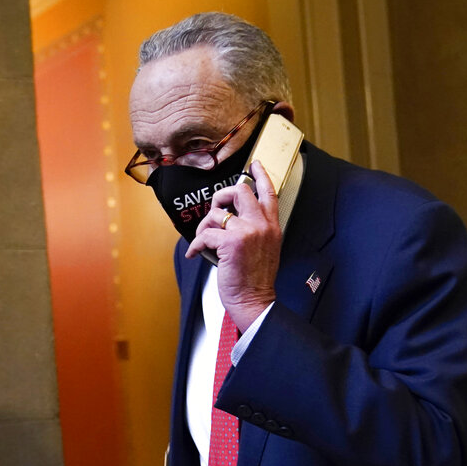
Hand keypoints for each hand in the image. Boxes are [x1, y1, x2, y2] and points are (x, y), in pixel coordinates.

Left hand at [185, 160, 281, 329]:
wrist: (254, 300)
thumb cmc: (255, 279)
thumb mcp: (265, 248)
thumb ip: (255, 229)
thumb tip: (230, 218)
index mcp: (271, 226)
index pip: (268, 192)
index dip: (260, 175)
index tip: (254, 164)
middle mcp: (262, 225)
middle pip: (239, 191)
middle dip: (220, 196)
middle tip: (215, 210)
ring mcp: (247, 231)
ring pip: (216, 213)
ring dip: (204, 227)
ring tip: (204, 241)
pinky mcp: (231, 242)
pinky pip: (205, 234)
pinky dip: (196, 244)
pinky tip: (195, 253)